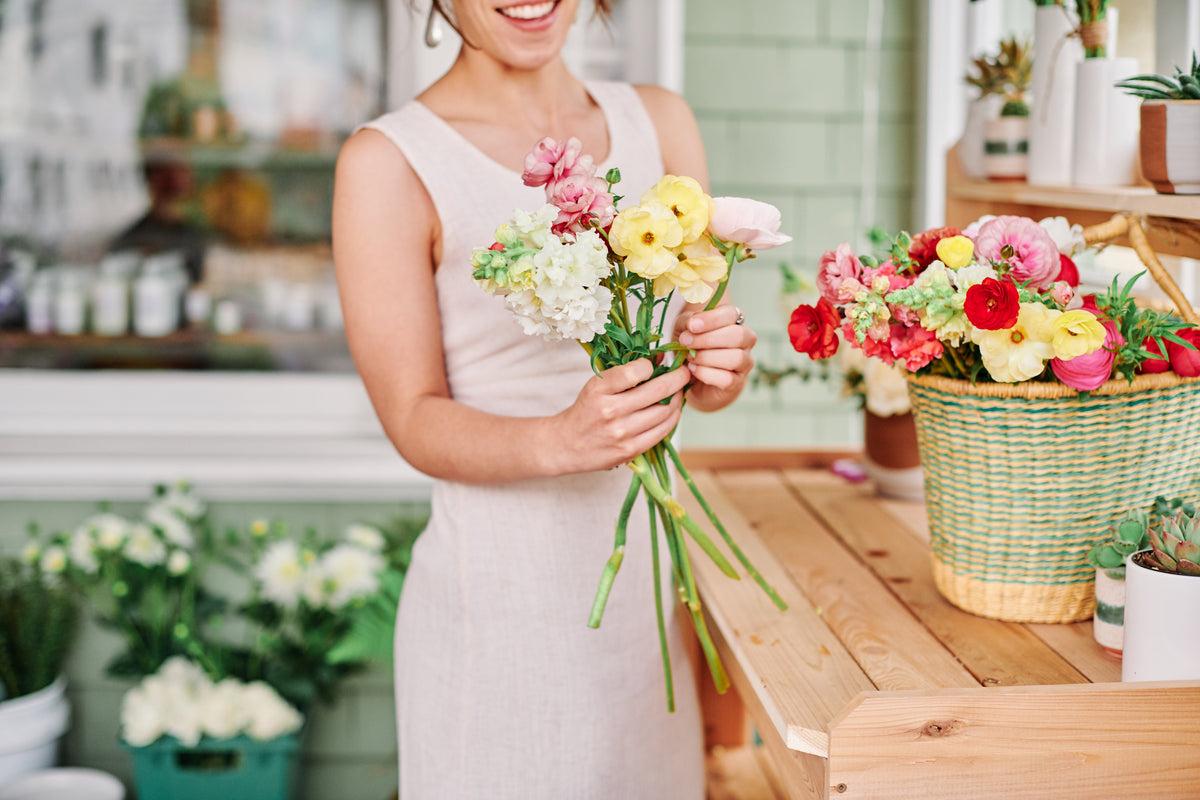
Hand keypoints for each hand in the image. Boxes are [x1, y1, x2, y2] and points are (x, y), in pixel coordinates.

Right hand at [546, 358, 688, 472]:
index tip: (656, 363)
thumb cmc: (586, 410)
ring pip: (665, 412)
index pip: (636, 371)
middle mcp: (610, 411)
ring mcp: (621, 433)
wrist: (566, 444)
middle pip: (658, 391)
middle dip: (678, 378)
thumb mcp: (597, 385)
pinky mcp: (630, 450)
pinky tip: (672, 411)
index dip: (651, 365)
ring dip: (678, 399)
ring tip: (678, 392)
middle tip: (684, 372)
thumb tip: (660, 358)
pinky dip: (672, 418)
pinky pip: (662, 431)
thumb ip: (626, 373)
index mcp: (599, 389)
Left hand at [675, 305, 755, 409]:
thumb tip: (692, 325)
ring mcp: (744, 362)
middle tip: (686, 342)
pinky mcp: (737, 382)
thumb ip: (688, 322)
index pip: (731, 314)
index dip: (712, 319)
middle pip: (738, 335)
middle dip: (708, 339)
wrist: (690, 377)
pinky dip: (706, 374)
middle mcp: (745, 340)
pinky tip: (693, 370)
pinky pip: (728, 379)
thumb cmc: (690, 347)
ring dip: (707, 357)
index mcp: (734, 321)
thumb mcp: (685, 329)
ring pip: (736, 358)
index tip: (691, 325)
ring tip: (690, 358)